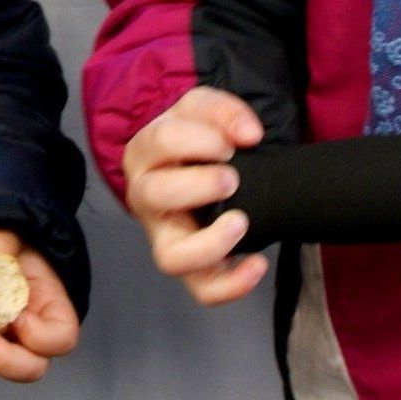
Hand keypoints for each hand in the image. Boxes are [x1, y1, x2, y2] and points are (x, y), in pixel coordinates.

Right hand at [121, 86, 267, 306]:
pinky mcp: (190, 266)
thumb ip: (223, 110)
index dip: (199, 140)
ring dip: (209, 244)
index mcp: (143, 154)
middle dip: (197, 186)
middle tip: (231, 179)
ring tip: (241, 222)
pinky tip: (257, 263)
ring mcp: (164, 237)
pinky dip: (232, 285)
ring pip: (170, 257)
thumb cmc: (194, 138)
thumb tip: (249, 134)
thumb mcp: (203, 109)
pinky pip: (202, 290)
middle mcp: (145, 198)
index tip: (232, 144)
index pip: (160, 142)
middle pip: (153, 196)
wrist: (199, 166)